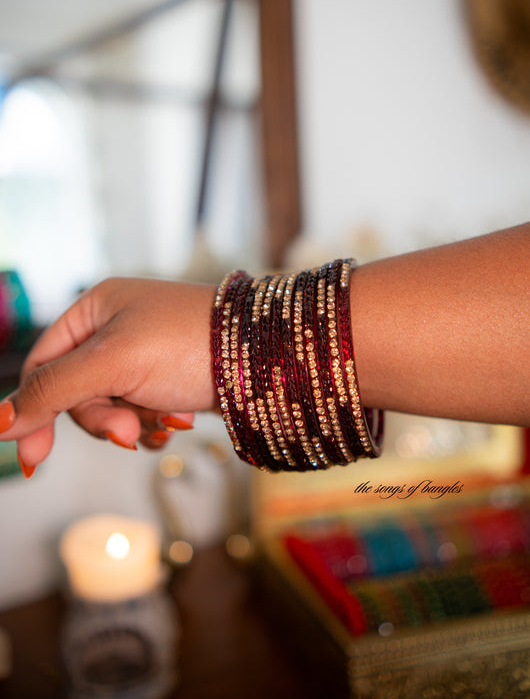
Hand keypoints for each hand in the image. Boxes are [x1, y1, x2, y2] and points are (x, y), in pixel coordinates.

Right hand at [0, 278, 217, 469]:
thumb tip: (1, 421)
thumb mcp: (112, 363)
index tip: (34, 459)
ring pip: (110, 406)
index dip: (35, 410)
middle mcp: (117, 327)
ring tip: (165, 422)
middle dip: (103, 418)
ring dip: (133, 422)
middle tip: (129, 432)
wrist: (265, 355)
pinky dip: (153, 424)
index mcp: (96, 307)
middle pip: (77, 391)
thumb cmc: (190, 343)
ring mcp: (144, 353)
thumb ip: (52, 390)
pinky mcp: (168, 377)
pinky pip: (140, 412)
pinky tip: (173, 425)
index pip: (43, 363)